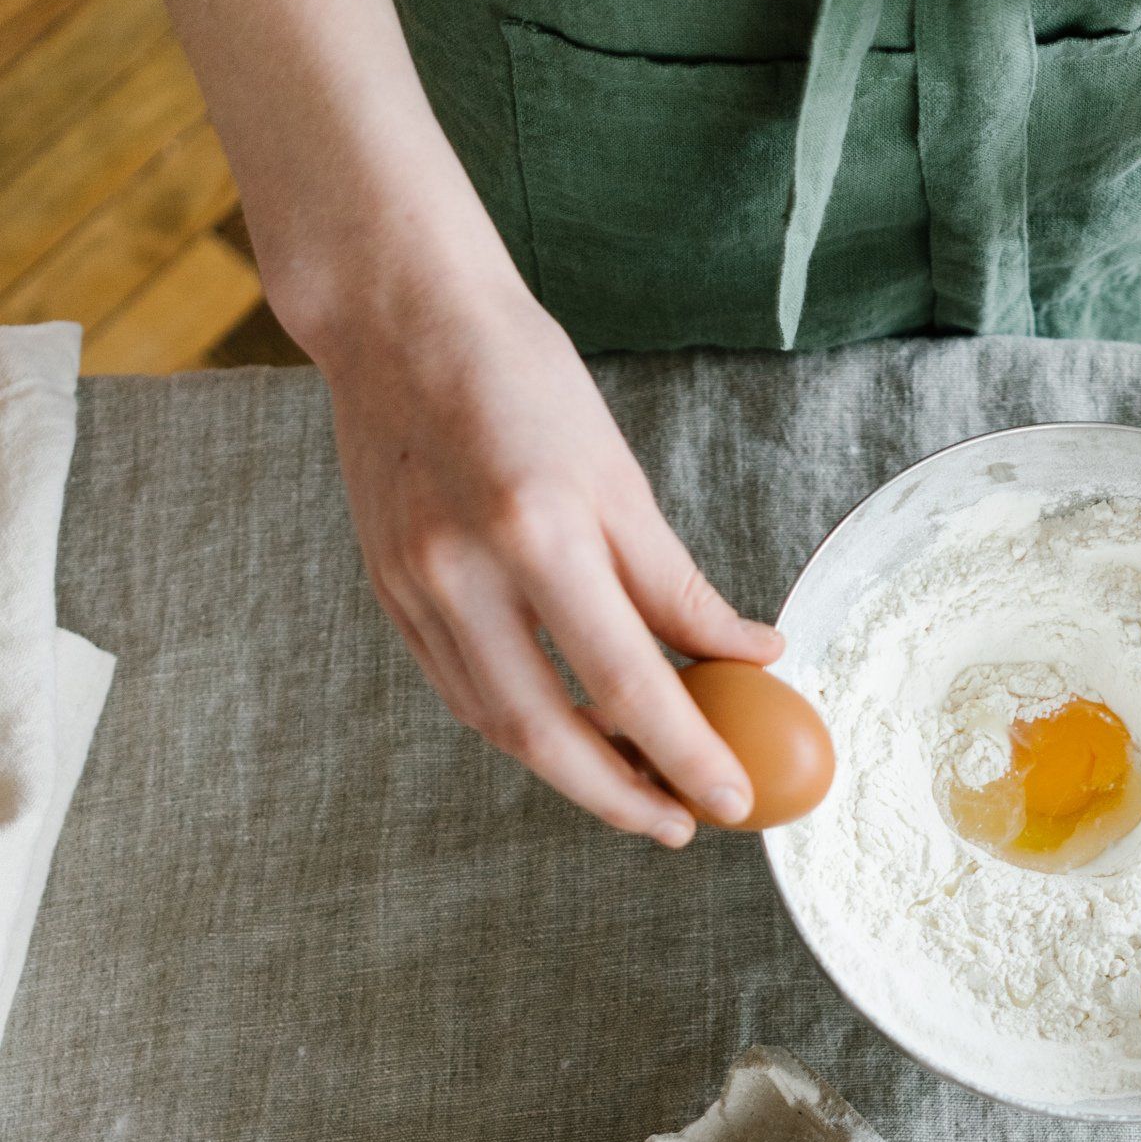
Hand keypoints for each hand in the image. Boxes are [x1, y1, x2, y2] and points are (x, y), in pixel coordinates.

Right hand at [315, 265, 781, 842]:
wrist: (398, 319)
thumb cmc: (522, 377)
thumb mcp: (619, 473)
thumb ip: (676, 582)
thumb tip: (751, 655)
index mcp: (538, 532)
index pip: (626, 682)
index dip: (687, 752)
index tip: (736, 796)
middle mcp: (463, 572)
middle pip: (548, 733)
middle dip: (623, 797)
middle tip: (684, 822)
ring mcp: (413, 590)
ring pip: (498, 723)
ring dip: (573, 770)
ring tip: (638, 785)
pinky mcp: (387, 594)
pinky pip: (461, 690)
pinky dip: (520, 723)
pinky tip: (570, 731)